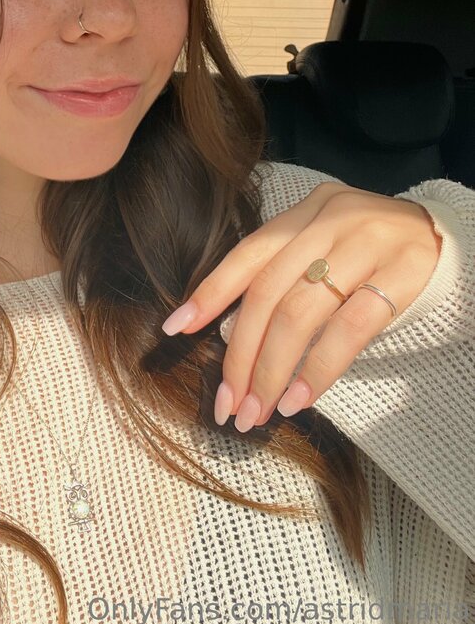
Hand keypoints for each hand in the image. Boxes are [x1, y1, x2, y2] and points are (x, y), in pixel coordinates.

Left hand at [160, 182, 442, 430]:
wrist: (450, 242)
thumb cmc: (374, 253)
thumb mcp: (326, 247)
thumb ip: (285, 276)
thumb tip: (228, 334)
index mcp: (305, 213)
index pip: (248, 255)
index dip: (209, 292)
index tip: (176, 329)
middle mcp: (330, 222)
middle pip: (268, 293)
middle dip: (240, 354)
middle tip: (228, 402)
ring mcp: (366, 245)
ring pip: (301, 314)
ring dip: (272, 371)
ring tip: (259, 410)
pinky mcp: (401, 276)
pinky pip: (348, 330)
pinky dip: (317, 370)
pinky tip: (299, 399)